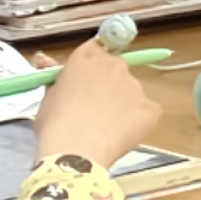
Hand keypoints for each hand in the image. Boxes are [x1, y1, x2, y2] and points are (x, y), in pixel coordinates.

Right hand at [32, 41, 158, 168]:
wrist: (75, 150)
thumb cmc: (55, 124)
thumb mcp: (49, 96)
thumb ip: (62, 80)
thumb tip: (58, 72)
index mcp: (87, 56)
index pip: (96, 49)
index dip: (92, 67)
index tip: (88, 81)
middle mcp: (114, 64)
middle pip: (116, 69)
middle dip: (109, 85)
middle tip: (96, 109)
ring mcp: (135, 85)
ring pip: (132, 92)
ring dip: (123, 105)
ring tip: (107, 129)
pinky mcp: (151, 107)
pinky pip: (146, 112)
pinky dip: (138, 122)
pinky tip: (122, 136)